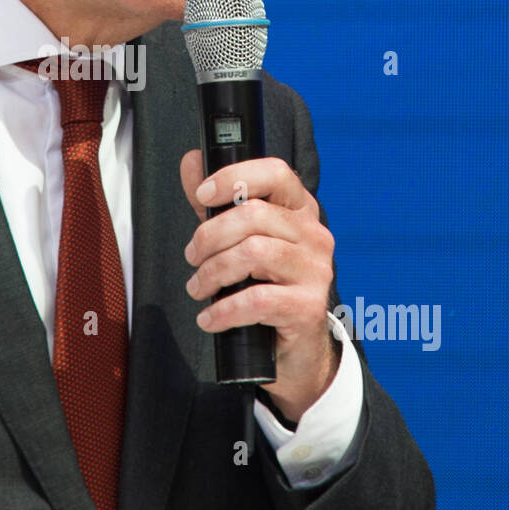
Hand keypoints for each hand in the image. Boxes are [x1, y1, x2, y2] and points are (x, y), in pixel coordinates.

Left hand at [180, 150, 339, 422]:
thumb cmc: (266, 285)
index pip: (276, 173)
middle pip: (254, 215)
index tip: (203, 193)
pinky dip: (224, 310)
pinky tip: (210, 317)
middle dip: (210, 236)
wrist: (296, 348)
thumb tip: (193, 161)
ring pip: (254, 254)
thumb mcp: (239, 240)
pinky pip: (258, 300)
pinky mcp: (308, 307)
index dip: (236, 177)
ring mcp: (316, 271)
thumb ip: (217, 203)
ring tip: (198, 287)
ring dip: (213, 272)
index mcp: (299, 210)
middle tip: (192, 257)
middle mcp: (314, 235)